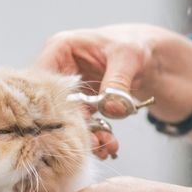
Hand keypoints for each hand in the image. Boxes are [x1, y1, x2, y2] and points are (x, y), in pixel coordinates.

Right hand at [36, 25, 191, 157]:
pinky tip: (109, 145)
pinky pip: (82, 124)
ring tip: (104, 147)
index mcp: (60, 48)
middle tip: (91, 143)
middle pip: (52, 103)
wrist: (148, 54)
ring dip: (84, 136)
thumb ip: (118, 81)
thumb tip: (112, 108)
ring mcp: (68, 88)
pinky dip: (95, 136)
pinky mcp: (80, 104)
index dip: (50, 102)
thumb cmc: (134, 44)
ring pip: (67, 118)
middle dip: (71, 126)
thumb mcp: (128, 57)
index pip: (42, 78)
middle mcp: (59, 68)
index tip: (68, 124)